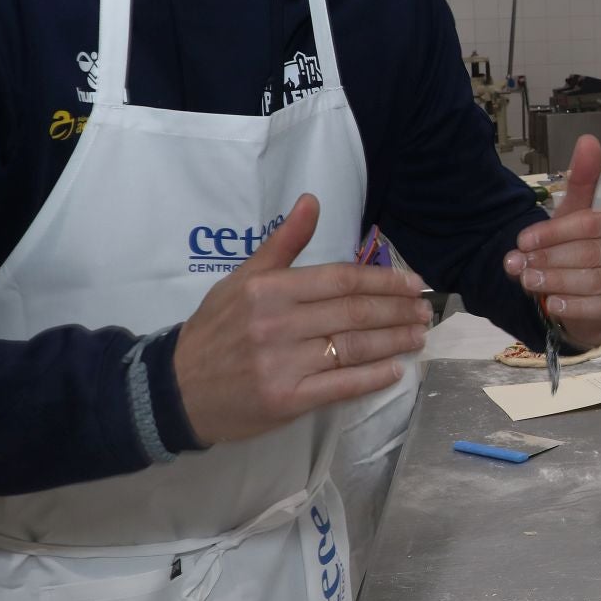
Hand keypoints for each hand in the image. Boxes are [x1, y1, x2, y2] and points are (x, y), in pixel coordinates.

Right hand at [173, 194, 430, 444]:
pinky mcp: (286, 400)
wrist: (176, 389)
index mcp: (269, 289)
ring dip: (394, 341)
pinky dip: (372, 378)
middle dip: (397, 310)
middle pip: (354, 313)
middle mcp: (277, 324)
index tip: (413, 283)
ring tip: (417, 336)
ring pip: (353, 348)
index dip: (383, 281)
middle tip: (424, 310)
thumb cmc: (216, 330)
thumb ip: (283, 243)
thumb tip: (312, 200)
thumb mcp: (242, 279)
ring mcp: (282, 364)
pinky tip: (395, 370)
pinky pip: (340, 386)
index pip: (340, 280)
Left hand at [504, 134, 600, 346]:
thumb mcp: (577, 221)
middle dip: (550, 258)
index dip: (553, 232)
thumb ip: (580, 185)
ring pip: (594, 279)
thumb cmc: (588, 257)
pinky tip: (552, 304)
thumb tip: (588, 139)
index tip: (522, 241)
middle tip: (519, 266)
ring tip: (529, 282)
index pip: (590, 224)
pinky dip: (574, 306)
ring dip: (556, 280)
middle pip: (590, 251)